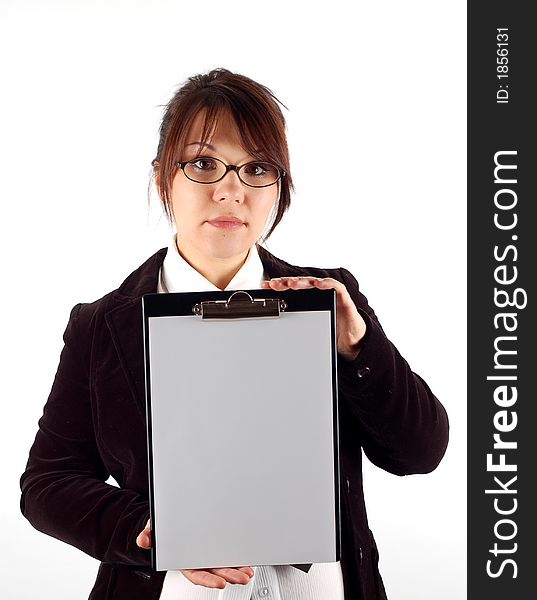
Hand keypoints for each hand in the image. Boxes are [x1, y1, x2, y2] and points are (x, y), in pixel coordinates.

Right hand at [136, 519, 253, 587]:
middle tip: (241, 578)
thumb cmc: (163, 526)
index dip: (209, 580)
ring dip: (236, 569)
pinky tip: (246, 560)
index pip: (197, 573)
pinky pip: (227, 552)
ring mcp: (207, 552)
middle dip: (229, 576)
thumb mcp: (154, 528)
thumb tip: (143, 540)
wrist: (170, 515)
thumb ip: (149, 534)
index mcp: (184, 560)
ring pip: (223, 564)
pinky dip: (237, 557)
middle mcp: (197, 559)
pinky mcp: (215, 542)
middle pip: (214, 571)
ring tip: (247, 572)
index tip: (220, 582)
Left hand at [261, 276, 366, 360]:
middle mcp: (318, 292)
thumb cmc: (330, 329)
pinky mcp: (342, 296)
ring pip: (314, 282)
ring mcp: (329, 292)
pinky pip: (334, 286)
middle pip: (299, 283)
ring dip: (302, 282)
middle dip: (285, 283)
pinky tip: (318, 284)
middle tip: (274, 285)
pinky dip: (326, 284)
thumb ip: (296, 322)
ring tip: (292, 284)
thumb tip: (272, 327)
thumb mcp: (309, 326)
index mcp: (308, 298)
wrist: (350, 338)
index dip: (278, 286)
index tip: (265, 287)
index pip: (290, 288)